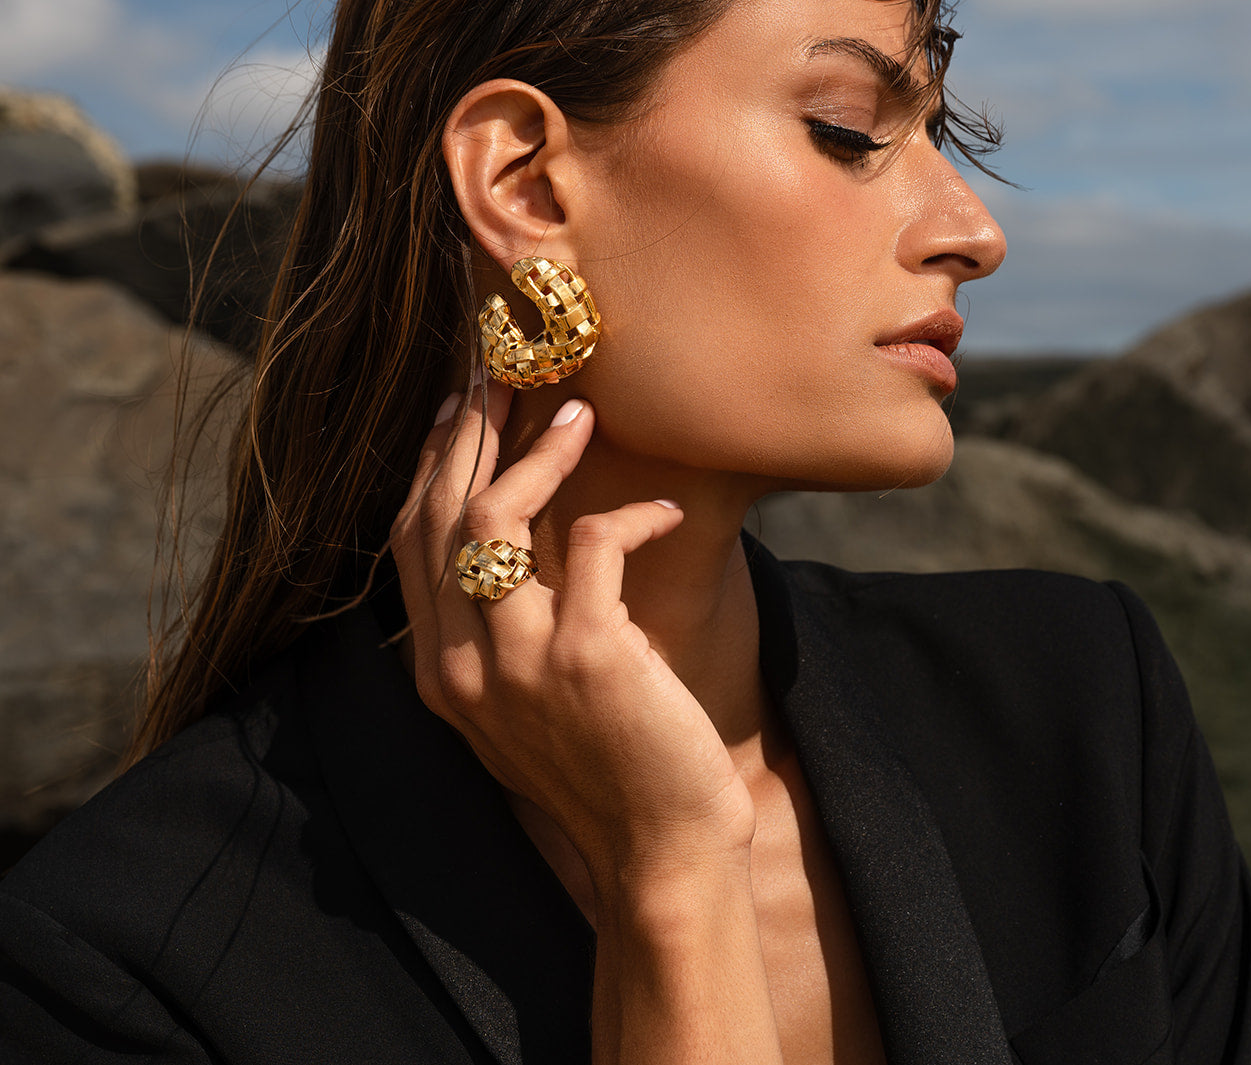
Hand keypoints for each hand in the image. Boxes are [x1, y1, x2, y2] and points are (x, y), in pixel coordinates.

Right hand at [389, 383, 754, 891]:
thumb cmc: (610, 770)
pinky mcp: (589, 656)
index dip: (430, 465)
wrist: (659, 852)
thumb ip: (507, 635)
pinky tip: (666, 511)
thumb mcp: (530, 704)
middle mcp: (463, 666)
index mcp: (441, 675)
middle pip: (438, 515)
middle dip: (468, 432)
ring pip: (494, 516)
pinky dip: (633, 514)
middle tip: (504, 371)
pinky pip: (597, 544)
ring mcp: (519, 662)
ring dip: (538, 451)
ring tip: (580, 410)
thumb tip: (524, 548)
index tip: (458, 408)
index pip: (409, 544)